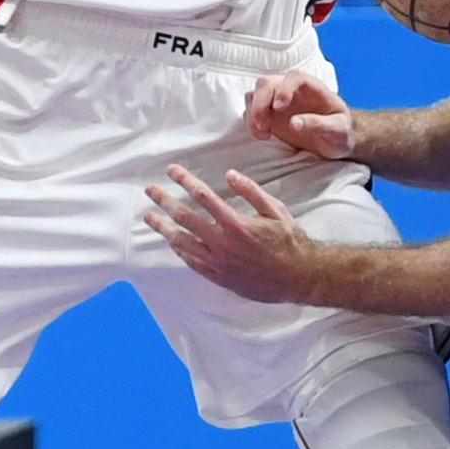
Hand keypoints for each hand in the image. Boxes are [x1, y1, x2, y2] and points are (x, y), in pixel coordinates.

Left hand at [144, 164, 330, 302]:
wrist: (300, 277)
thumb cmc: (290, 241)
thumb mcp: (275, 210)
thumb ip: (251, 191)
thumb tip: (230, 175)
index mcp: (236, 223)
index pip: (202, 196)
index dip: (184, 180)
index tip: (171, 170)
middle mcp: (223, 243)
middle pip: (185, 218)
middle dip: (164, 201)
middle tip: (150, 190)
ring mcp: (219, 263)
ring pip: (183, 242)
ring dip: (163, 228)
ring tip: (149, 217)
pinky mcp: (220, 278)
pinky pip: (192, 262)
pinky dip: (180, 250)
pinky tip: (171, 242)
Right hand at [241, 69, 355, 159]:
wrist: (335, 139)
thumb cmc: (340, 132)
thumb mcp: (338, 130)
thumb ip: (319, 124)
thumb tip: (295, 123)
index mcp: (313, 88)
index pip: (294, 77)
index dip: (284, 89)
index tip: (279, 108)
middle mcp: (292, 90)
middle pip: (267, 83)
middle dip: (260, 103)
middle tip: (263, 125)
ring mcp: (277, 100)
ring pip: (255, 95)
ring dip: (253, 113)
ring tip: (263, 134)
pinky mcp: (269, 114)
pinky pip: (252, 111)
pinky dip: (251, 122)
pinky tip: (263, 136)